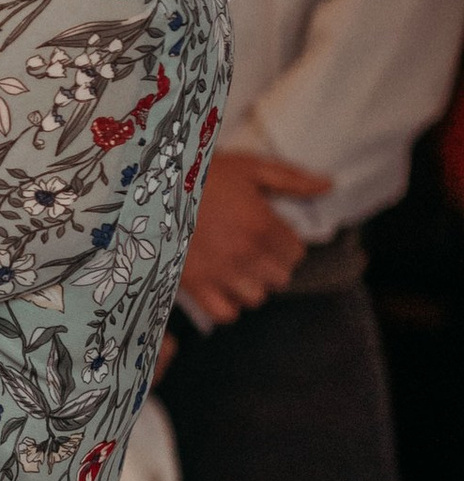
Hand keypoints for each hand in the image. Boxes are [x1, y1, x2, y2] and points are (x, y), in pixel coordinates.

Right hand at [178, 149, 332, 325]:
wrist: (150, 186)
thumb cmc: (203, 173)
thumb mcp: (250, 168)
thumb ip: (292, 180)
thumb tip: (329, 186)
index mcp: (262, 225)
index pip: (296, 253)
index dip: (284, 242)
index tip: (267, 231)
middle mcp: (245, 254)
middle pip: (280, 278)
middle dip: (270, 262)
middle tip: (250, 246)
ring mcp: (220, 273)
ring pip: (256, 297)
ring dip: (250, 283)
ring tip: (235, 265)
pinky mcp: (195, 285)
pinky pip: (225, 313)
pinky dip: (227, 303)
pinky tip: (220, 283)